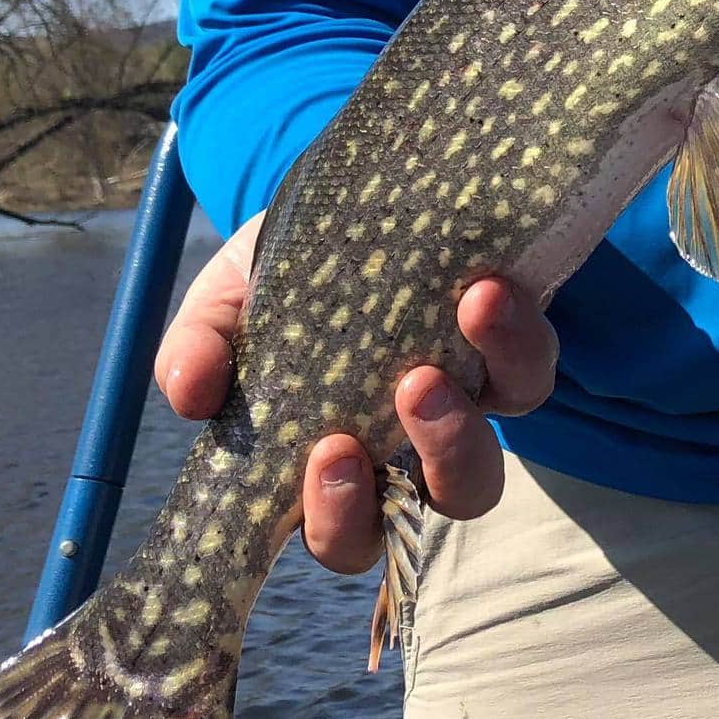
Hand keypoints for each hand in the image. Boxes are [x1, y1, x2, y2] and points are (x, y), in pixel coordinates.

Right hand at [156, 222, 559, 574]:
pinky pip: (530, 373)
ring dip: (453, 435)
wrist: (367, 186)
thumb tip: (187, 393)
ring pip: (482, 474)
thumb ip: (201, 344)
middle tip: (365, 424)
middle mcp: (410, 449)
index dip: (336, 519)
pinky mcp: (519, 354)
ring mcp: (470, 405)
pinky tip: (485, 291)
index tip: (324, 456)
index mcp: (334, 459)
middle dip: (404, 480)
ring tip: (426, 368)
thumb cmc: (292, 266)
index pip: (341, 531)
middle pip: (425, 513)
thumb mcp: (232, 294)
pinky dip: (510, 338)